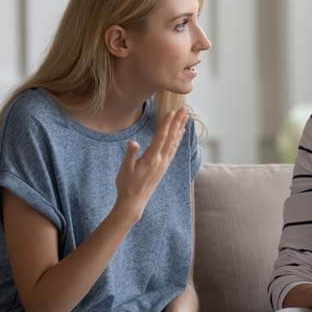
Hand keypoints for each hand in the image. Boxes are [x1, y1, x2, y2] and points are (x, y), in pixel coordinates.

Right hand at [114, 108, 188, 222]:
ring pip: (174, 143)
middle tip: (184, 110)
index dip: (166, 124)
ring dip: (180, 129)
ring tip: (185, 118)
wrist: (134, 202)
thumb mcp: (125, 169)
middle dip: (177, 122)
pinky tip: (180, 134)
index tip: (171, 112)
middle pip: (171, 138)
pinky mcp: (164, 167)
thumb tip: (133, 142)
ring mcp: (164, 164)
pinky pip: (173, 150)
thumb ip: (130, 155)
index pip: (161, 138)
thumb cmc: (127, 185)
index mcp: (151, 159)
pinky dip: (177, 140)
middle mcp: (161, 160)